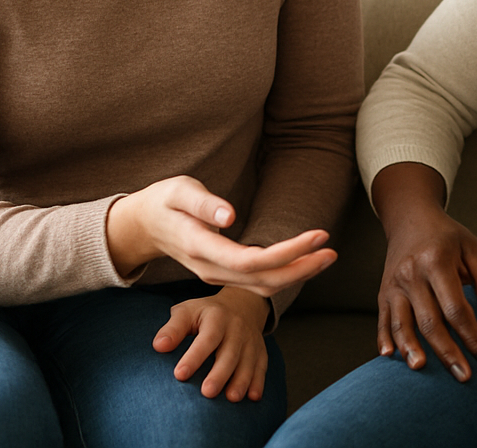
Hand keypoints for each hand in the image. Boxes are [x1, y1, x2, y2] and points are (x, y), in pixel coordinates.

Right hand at [107, 175, 335, 297]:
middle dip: (301, 268)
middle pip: (263, 280)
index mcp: (201, 248)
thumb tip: (230, 215)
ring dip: (298, 274)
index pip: (251, 260)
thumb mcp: (178, 190)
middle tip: (332, 251)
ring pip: (263, 286)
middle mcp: (210, 270)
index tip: (318, 235)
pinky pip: (257, 282)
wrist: (143, 226)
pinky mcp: (223, 275)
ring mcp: (216, 277)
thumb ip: (204, 203)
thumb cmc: (163, 200)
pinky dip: (284, 274)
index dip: (288, 252)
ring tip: (327, 255)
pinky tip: (304, 261)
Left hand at [154, 286, 271, 400]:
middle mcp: (236, 328)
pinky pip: (262, 367)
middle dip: (220, 373)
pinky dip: (258, 382)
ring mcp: (250, 340)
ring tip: (231, 398)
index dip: (194, 356)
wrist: (241, 304)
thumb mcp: (187, 312)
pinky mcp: (260, 351)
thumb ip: (173, 328)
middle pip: (229, 353)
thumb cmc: (205, 313)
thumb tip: (158, 346)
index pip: (206, 338)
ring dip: (241, 380)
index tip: (179, 375)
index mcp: (216, 317)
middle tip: (207, 392)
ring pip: (248, 362)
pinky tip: (253, 397)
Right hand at [372, 162, 476, 382]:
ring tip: (422, 369)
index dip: (473, 336)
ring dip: (411, 347)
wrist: (411, 219)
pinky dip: (384, 337)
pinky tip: (389, 356)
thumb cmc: (448, 236)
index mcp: (436, 262)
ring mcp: (394, 283)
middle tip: (464, 376)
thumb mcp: (473, 250)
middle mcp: (412, 274)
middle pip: (429, 320)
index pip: (456, 308)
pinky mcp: (383, 291)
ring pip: (401, 321)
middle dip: (447, 351)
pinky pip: (382, 318)